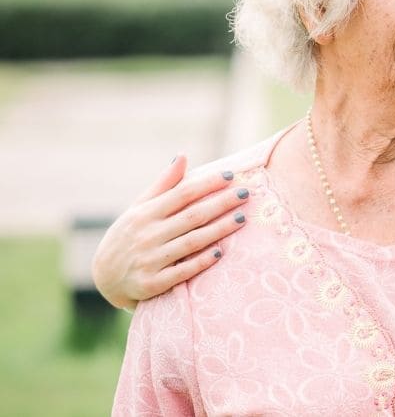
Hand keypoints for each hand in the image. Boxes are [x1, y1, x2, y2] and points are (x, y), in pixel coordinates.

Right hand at [91, 155, 249, 308]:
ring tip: (241, 218)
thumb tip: (182, 155)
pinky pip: (181, 272)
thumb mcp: (139, 208)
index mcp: (145, 214)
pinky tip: (220, 252)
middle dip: (221, 203)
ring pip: (191, 242)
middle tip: (246, 194)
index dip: (207, 184)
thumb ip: (164, 184)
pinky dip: (200, 262)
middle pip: (192, 216)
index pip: (182, 194)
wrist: (103, 278)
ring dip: (219, 230)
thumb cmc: (129, 235)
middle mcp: (147, 235)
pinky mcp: (152, 284)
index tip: (231, 175)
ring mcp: (149, 260)